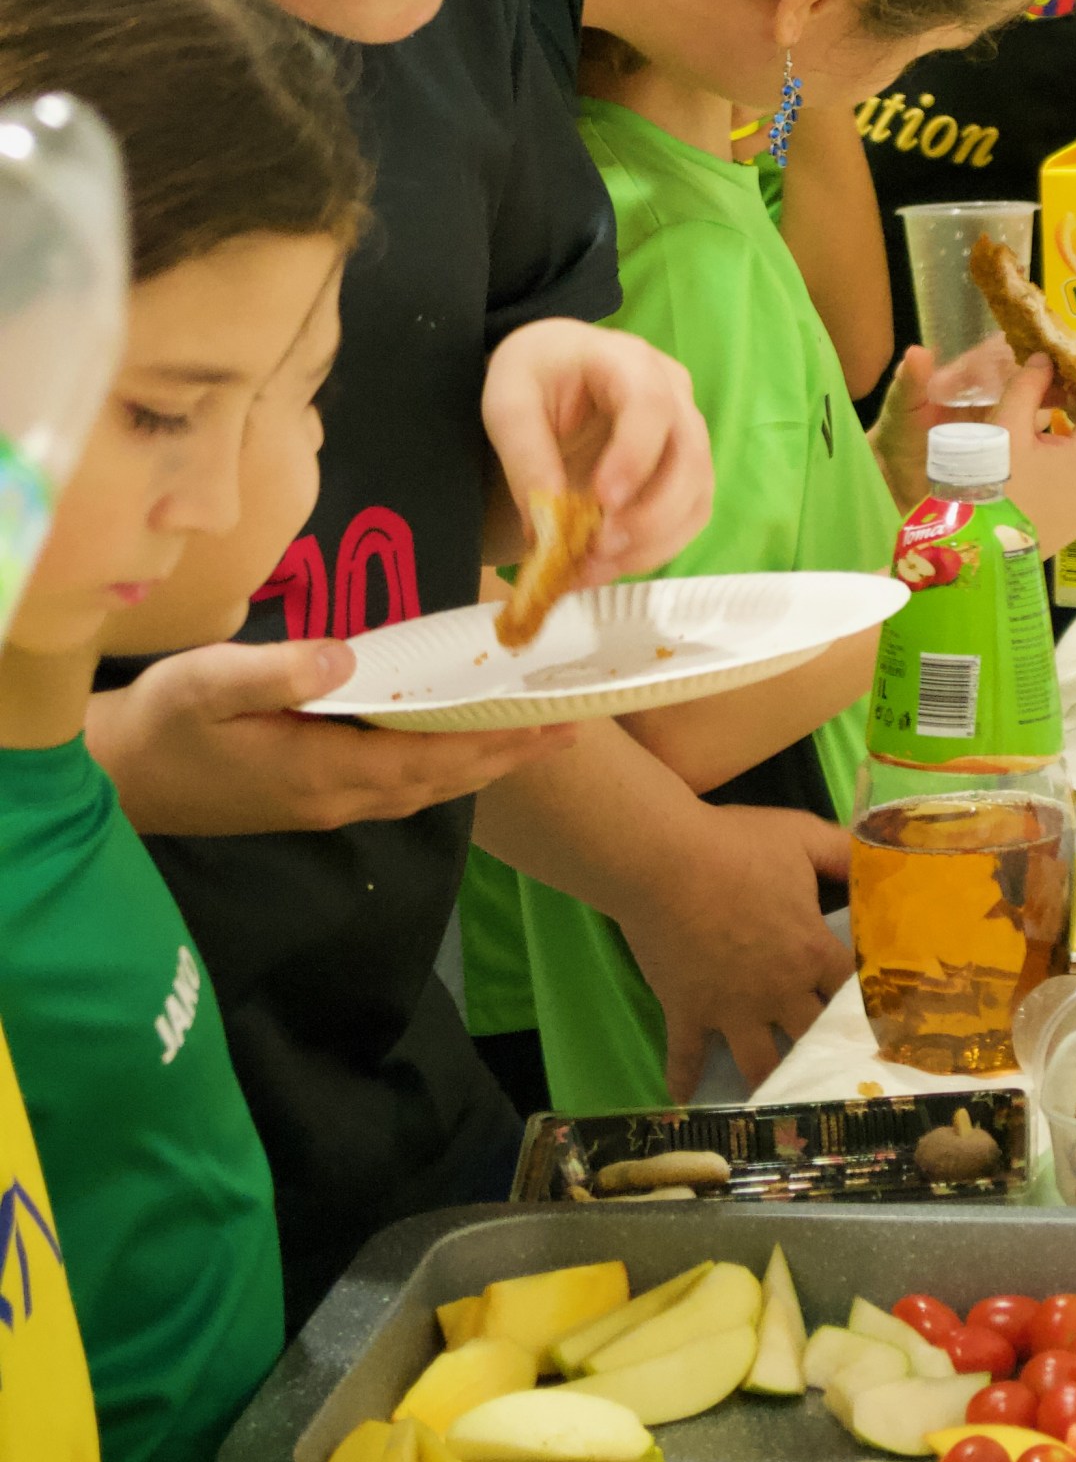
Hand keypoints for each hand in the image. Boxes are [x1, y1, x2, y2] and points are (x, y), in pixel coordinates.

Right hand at [87, 640, 576, 836]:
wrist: (118, 780)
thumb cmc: (164, 725)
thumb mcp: (208, 684)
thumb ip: (278, 670)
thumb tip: (348, 658)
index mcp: (327, 771)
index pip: (433, 758)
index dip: (494, 740)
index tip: (549, 722)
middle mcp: (339, 797)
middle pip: (444, 779)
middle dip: (508, 755)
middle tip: (570, 728)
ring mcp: (327, 803)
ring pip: (425, 788)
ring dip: (482, 764)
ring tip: (533, 737)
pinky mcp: (313, 798)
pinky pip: (399, 785)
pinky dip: (442, 766)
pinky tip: (456, 745)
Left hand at [484, 319, 712, 580]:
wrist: (555, 367)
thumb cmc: (534, 375)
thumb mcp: (509, 405)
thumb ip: (527, 460)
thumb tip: (547, 529)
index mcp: (627, 360)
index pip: (650, 404)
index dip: (635, 456)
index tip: (601, 501)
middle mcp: (672, 393)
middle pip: (689, 456)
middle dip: (649, 516)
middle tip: (596, 549)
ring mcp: (685, 430)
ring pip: (696, 494)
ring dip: (652, 542)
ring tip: (592, 567)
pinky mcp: (685, 467)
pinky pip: (688, 515)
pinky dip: (653, 549)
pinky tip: (607, 564)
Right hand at [612, 803, 852, 1102]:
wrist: (663, 860)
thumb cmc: (736, 844)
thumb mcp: (802, 835)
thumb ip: (843, 851)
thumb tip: (877, 858)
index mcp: (810, 952)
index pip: (852, 989)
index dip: (865, 1001)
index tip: (877, 1018)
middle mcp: (778, 992)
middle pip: (813, 1036)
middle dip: (825, 1050)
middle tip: (835, 1067)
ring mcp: (731, 1010)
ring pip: (759, 1063)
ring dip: (770, 1079)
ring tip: (778, 1096)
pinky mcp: (687, 1013)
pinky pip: (687, 1056)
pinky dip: (685, 1078)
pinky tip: (685, 1096)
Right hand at [870, 344, 1075, 551]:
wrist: (983, 556)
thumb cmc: (994, 489)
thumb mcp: (1006, 429)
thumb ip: (1029, 385)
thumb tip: (1044, 358)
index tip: (1061, 341)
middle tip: (1047, 360)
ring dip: (1073, 410)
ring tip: (1041, 387)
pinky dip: (1071, 436)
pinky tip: (1044, 424)